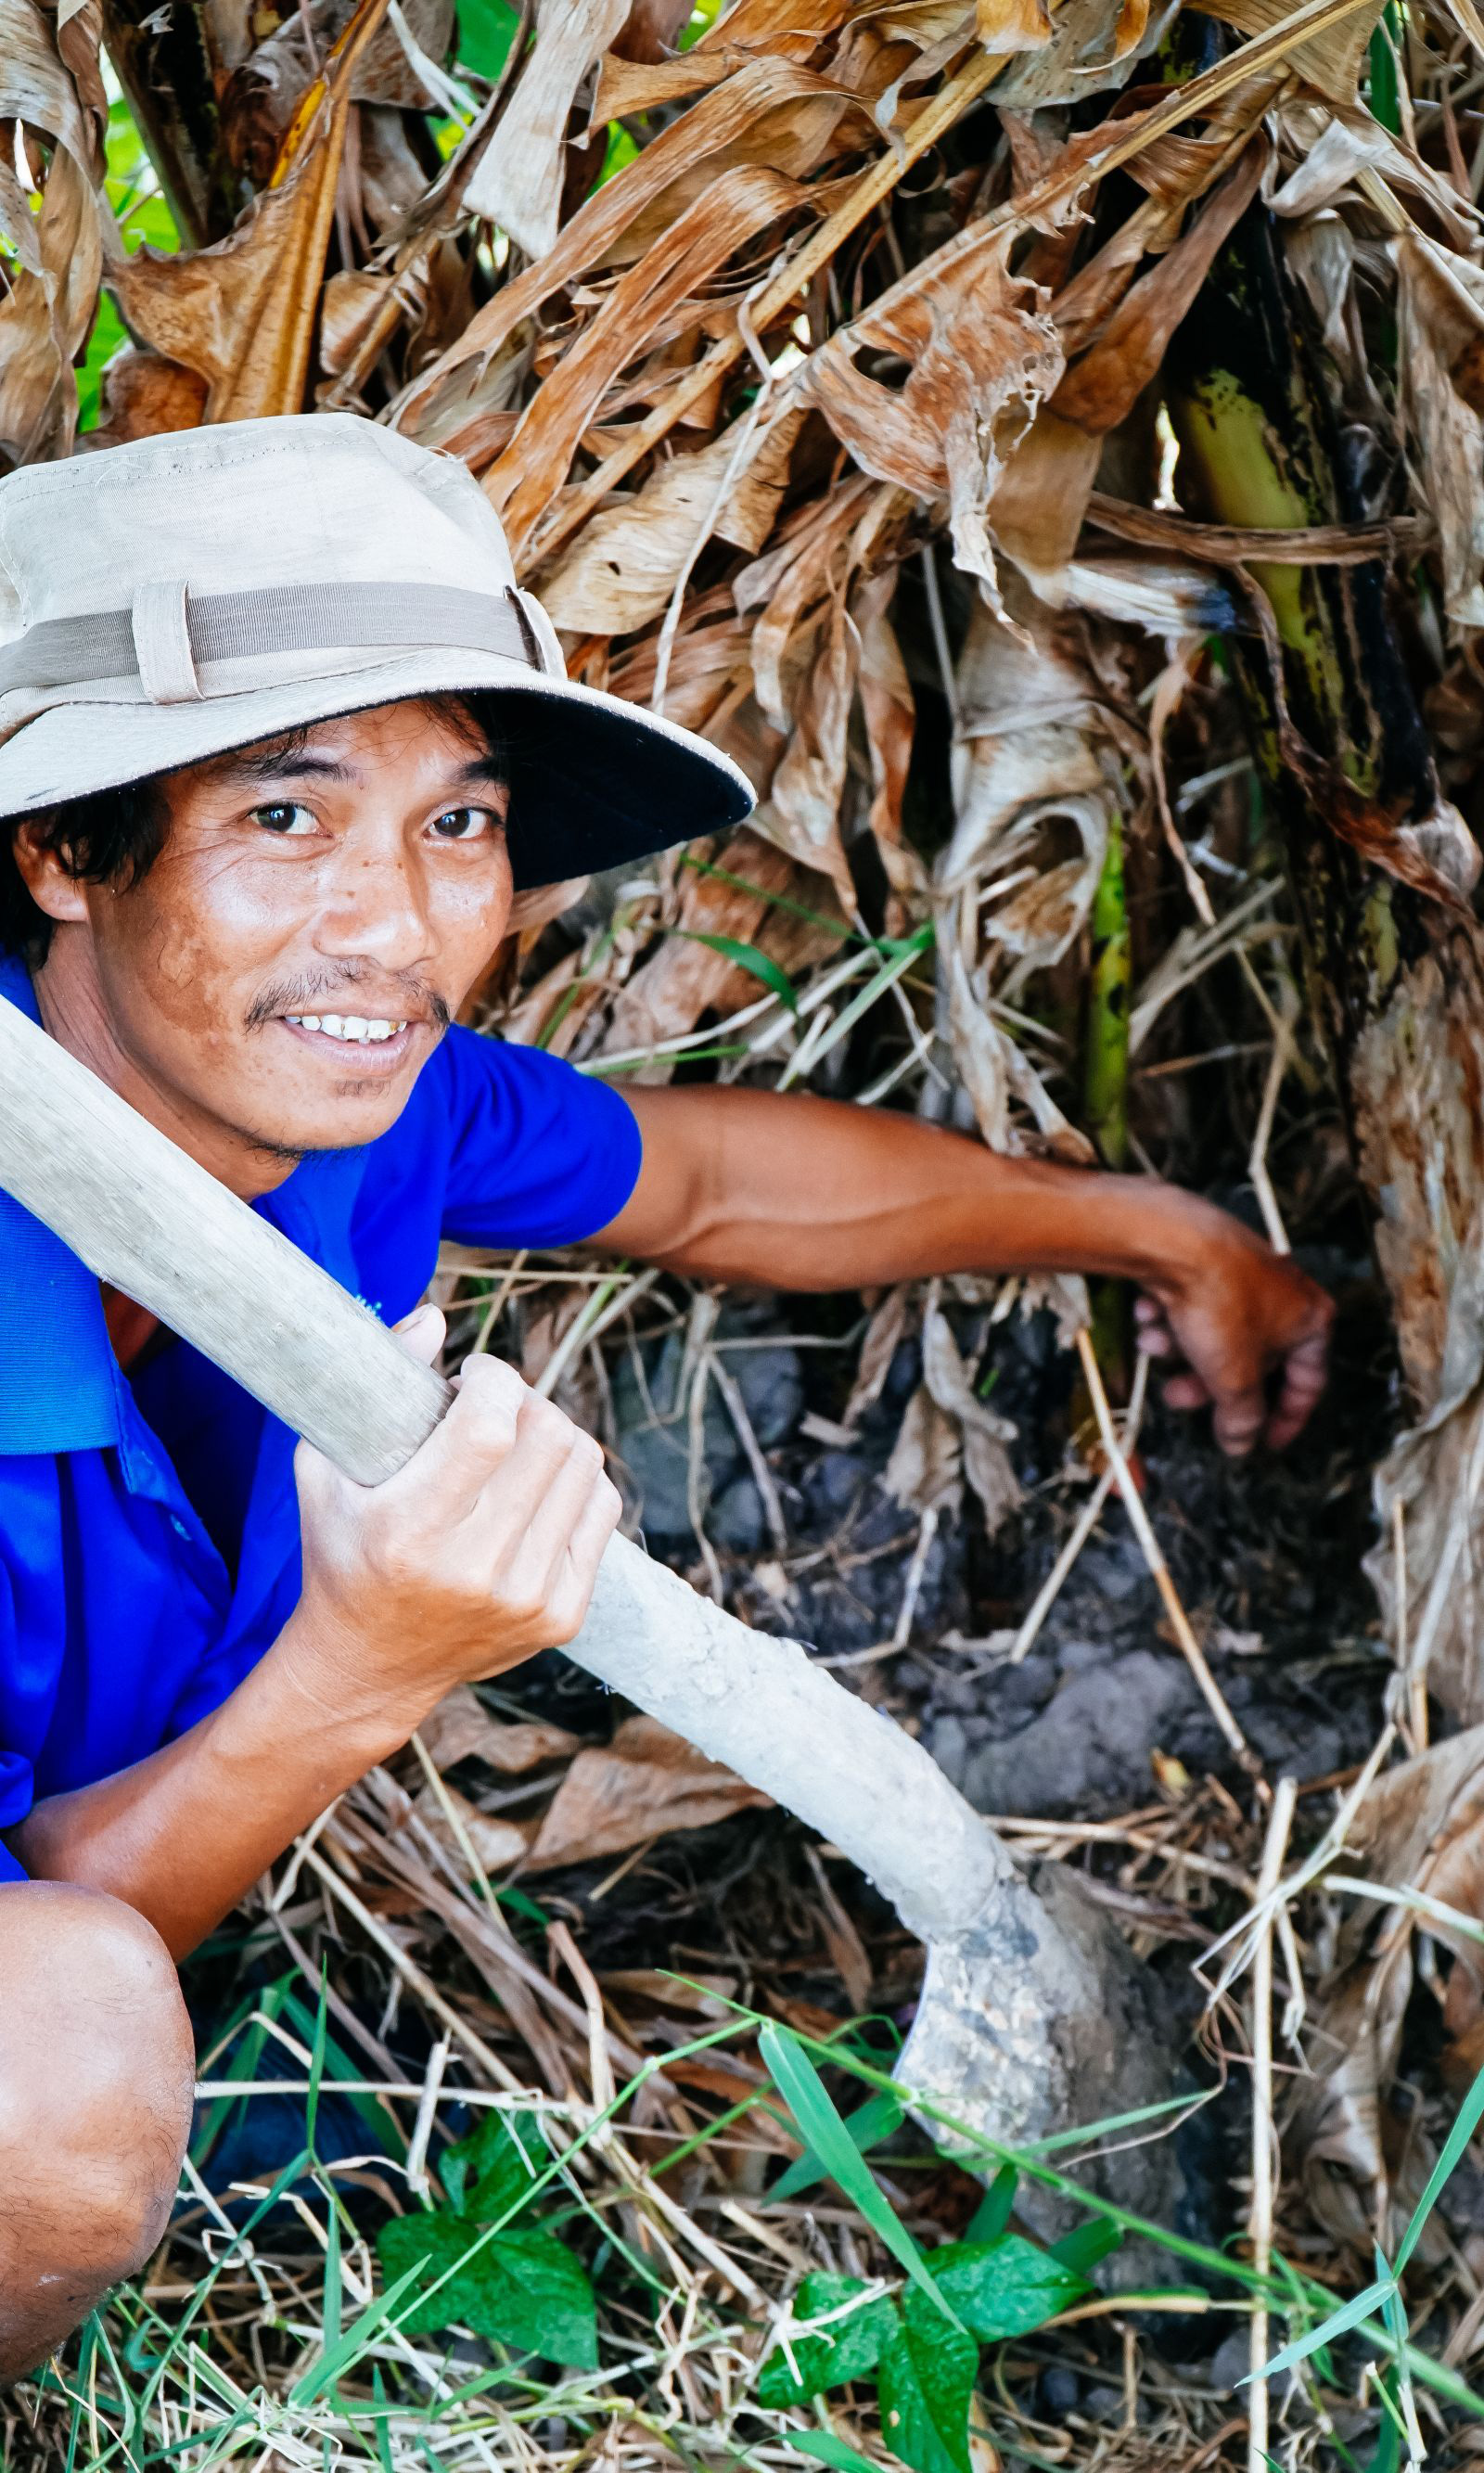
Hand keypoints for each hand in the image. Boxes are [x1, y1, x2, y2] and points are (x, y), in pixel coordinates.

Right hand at [285, 1306, 620, 1730]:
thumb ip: (371, 1385)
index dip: (493, 1379)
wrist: (370, 1668)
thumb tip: (434, 1315)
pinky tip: (535, 1486)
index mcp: (410, 1531)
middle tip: (492, 1409)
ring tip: (513, 1444)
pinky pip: (602, 1510)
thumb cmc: (340, 1555)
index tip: (473, 1375)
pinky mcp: (562, 1616)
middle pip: (550, 1437)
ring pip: (585, 1466)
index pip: (489, 1426)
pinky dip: (574, 1482)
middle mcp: (475, 1569)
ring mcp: (526, 1597)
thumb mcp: (323, 1471)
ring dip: (553, 1436)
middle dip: (523, 1401)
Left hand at [1133, 1208, 1333, 1456]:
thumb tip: (1240, 1442)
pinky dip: (1169, 1317)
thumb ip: (1241, 1418)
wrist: (1173, 1241)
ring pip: (1215, 1335)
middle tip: (1179, 1396)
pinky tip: (1150, 1314)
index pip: (1308, 1384)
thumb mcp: (1233, 1378)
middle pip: (1250, 1360)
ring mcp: (1246, 1275)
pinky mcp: (1209, 1261)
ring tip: (1156, 1344)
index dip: (1286, 1421)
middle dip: (1208, 1383)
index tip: (1266, 1443)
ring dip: (1180, 1349)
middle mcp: (1284, 1293)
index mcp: (1311, 1319)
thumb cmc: (1219, 1300)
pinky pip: (1193, 1305)